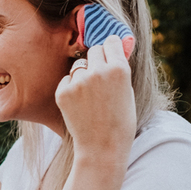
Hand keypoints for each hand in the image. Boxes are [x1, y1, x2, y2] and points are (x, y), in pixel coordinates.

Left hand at [55, 35, 137, 161]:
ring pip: (79, 66)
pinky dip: (70, 88)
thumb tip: (112, 49)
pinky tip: (79, 105)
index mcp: (119, 69)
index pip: (110, 41)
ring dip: (83, 75)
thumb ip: (119, 69)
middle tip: (99, 77)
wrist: (102, 147)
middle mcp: (98, 71)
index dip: (110, 49)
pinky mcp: (63, 92)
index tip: (109, 54)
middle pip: (93, 50)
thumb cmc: (120, 121)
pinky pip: (66, 80)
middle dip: (96, 59)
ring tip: (90, 97)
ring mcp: (78, 82)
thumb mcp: (127, 91)